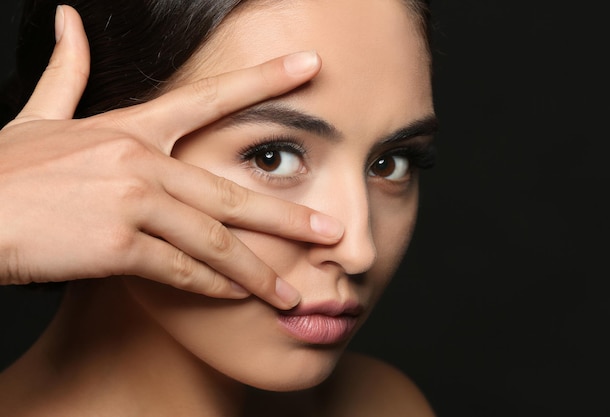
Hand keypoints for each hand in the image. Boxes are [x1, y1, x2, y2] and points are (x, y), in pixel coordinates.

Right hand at [0, 5, 342, 308]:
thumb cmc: (4, 172)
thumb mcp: (38, 116)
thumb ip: (66, 71)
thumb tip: (69, 19)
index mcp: (130, 126)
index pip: (210, 96)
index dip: (263, 79)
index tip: (309, 67)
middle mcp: (140, 160)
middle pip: (232, 192)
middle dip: (287, 217)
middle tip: (331, 231)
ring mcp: (131, 202)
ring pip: (213, 241)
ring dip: (255, 273)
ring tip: (289, 294)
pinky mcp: (117, 246)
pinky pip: (179, 271)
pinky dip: (210, 288)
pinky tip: (235, 298)